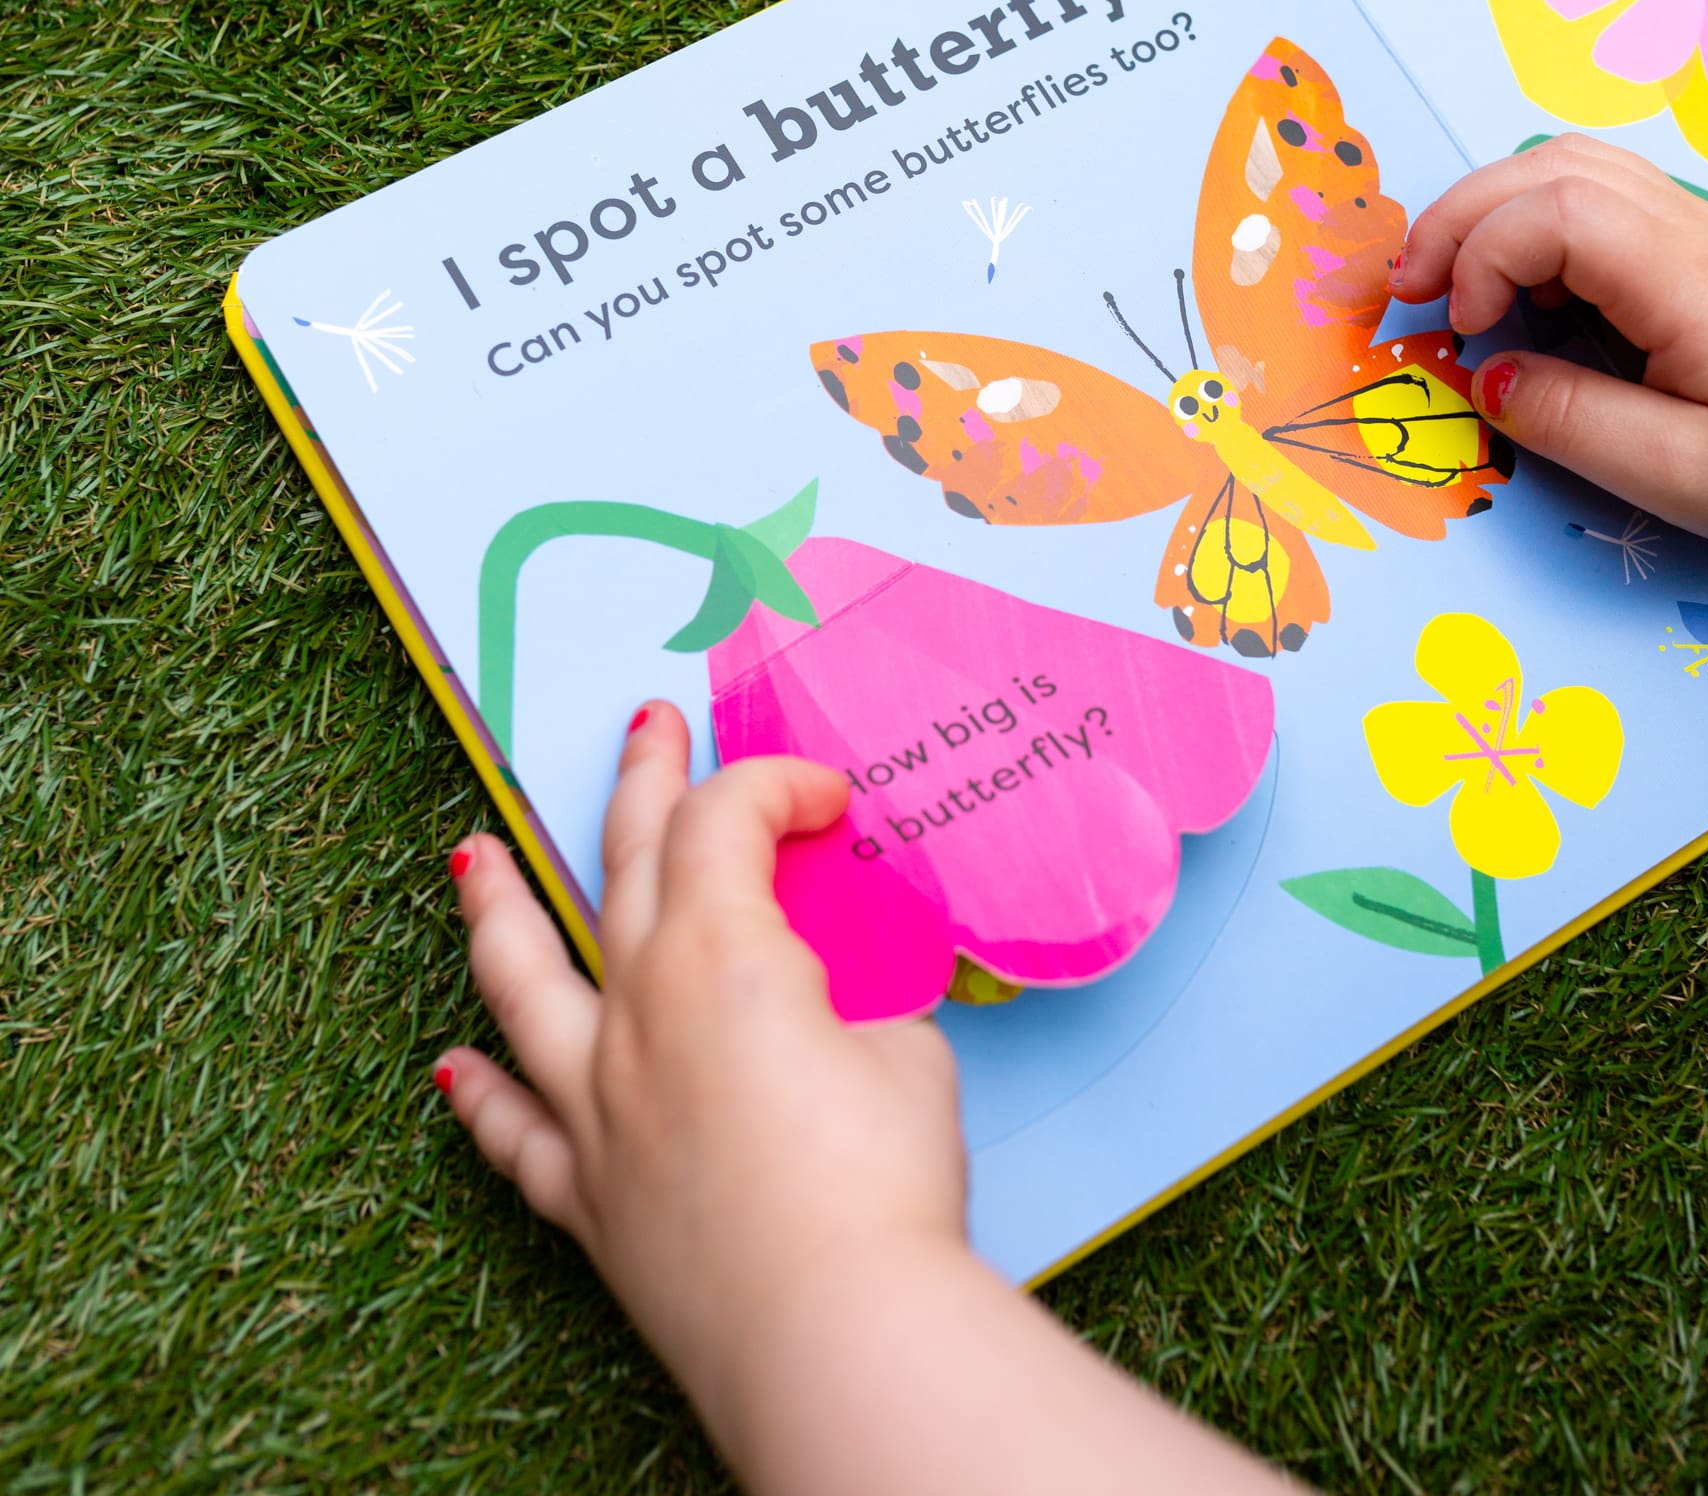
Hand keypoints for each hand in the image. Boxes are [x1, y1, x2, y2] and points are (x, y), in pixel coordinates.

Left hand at [434, 703, 966, 1450]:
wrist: (827, 1326)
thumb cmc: (878, 1179)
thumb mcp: (907, 1055)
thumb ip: (859, 1016)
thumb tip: (837, 1026)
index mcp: (719, 949)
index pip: (730, 818)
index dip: (780, 783)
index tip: (829, 800)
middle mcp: (637, 1005)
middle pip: (625, 860)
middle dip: (641, 780)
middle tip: (645, 728)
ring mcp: (595, 1096)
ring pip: (521, 978)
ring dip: (497, 908)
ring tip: (470, 858)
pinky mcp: (584, 1190)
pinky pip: (513, 1129)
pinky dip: (482, 1096)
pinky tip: (453, 1069)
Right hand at [1399, 133, 1707, 548]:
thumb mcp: (1681, 474)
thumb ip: (1573, 424)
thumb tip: (1485, 379)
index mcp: (1686, 278)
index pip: (1555, 210)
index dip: (1482, 255)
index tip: (1462, 330)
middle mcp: (1690, 232)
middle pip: (1552, 166)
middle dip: (1458, 216)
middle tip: (1407, 289)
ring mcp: (1696, 232)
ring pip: (1573, 168)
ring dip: (1491, 212)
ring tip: (1447, 282)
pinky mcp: (1696, 253)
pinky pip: (1597, 201)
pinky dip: (1532, 227)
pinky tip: (1523, 293)